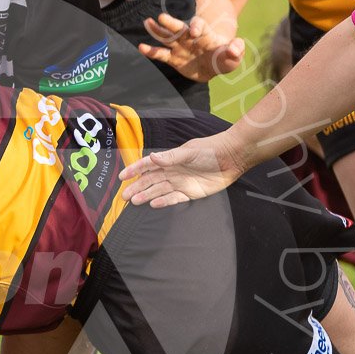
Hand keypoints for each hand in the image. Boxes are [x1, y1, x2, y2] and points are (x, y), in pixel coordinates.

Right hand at [119, 134, 242, 207]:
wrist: (232, 158)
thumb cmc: (211, 150)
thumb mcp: (189, 152)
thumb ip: (170, 157)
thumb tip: (152, 159)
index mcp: (170, 159)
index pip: (147, 165)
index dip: (134, 170)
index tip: (122, 176)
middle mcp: (173, 171)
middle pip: (150, 181)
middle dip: (136, 187)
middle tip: (124, 196)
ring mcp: (181, 182)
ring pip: (159, 191)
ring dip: (147, 195)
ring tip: (135, 201)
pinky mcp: (190, 192)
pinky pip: (174, 199)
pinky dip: (163, 202)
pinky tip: (154, 204)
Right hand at [138, 13, 244, 81]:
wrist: (212, 68)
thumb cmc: (223, 60)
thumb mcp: (233, 57)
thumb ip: (236, 50)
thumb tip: (236, 46)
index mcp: (204, 34)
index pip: (198, 25)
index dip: (196, 26)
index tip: (193, 32)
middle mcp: (189, 38)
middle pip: (179, 28)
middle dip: (171, 23)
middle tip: (161, 18)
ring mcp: (179, 47)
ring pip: (166, 37)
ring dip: (157, 30)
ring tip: (147, 23)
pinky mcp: (173, 58)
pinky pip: (161, 54)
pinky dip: (151, 51)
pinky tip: (141, 47)